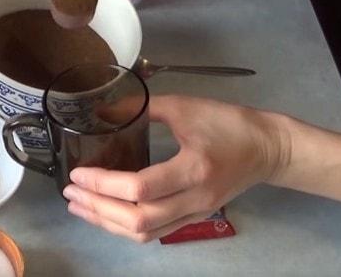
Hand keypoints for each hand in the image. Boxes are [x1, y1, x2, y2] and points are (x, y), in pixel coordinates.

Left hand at [63, 95, 290, 241]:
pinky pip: (155, 233)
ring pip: (144, 233)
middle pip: (138, 219)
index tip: (78, 174)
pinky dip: (125, 227)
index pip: (140, 188)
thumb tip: (102, 110)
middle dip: (98, 208)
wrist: (269, 149)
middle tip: (70, 192)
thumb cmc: (230, 123)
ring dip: (107, 223)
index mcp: (193, 169)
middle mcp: (193, 200)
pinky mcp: (194, 218)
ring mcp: (195, 214)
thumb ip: (141, 107)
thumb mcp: (185, 107)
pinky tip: (106, 214)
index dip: (104, 184)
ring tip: (80, 206)